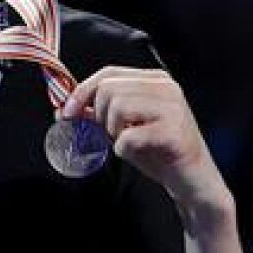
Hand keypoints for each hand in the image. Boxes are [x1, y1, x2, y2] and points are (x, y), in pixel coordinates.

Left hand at [62, 66, 230, 214]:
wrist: (190, 179)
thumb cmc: (155, 151)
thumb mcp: (122, 127)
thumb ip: (96, 114)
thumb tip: (63, 108)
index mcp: (154, 80)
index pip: (109, 73)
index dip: (82, 91)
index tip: (67, 111)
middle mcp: (167, 88)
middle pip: (109, 89)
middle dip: (100, 115)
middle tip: (113, 133)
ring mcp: (173, 108)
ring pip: (118, 108)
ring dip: (113, 132)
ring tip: (129, 141)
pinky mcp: (174, 132)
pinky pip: (128, 136)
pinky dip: (124, 149)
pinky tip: (138, 152)